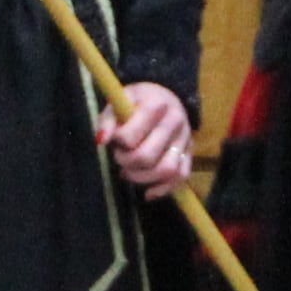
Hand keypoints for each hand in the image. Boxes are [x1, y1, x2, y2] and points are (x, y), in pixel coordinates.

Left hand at [103, 79, 192, 195]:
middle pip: (147, 156)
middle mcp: (175, 121)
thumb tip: (101, 141)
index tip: (115, 138)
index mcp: (156, 104)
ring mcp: (185, 139)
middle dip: (126, 162)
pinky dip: (163, 189)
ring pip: (166, 170)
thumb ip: (107, 120)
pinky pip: (181, 177)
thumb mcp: (119, 101)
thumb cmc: (138, 102)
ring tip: (129, 172)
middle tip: (120, 157)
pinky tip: (148, 192)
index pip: (130, 136)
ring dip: (142, 178)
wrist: (166, 98)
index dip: (117, 142)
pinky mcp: (190, 153)